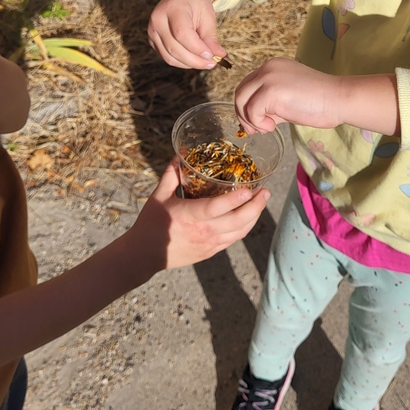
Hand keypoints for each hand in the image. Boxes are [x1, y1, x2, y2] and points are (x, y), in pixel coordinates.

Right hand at [131, 161, 269, 271]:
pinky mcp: (211, 251)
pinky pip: (234, 239)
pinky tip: (250, 216)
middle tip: (265, 192)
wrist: (144, 255)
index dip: (234, 200)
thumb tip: (180, 155)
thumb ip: (171, 174)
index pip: (215, 208)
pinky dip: (245, 227)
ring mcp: (209, 244)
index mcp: (188, 216)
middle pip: (236, 222)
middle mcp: (202, 232)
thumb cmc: (150, 224)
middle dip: (255, 207)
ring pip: (240, 232)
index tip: (249, 190)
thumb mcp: (158, 196)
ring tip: (262, 201)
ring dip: (254, 216)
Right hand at [148, 0, 224, 69]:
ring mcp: (152, 32)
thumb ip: (211, 37)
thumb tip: (220, 55)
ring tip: (206, 63)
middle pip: (174, 49)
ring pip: (170, 57)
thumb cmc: (195, 3)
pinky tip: (195, 60)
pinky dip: (182, 62)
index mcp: (172, 8)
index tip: (212, 56)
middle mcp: (157, 21)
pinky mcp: (153, 41)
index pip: (182, 34)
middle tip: (213, 64)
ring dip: (190, 64)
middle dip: (195, 61)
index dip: (197, 48)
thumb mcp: (207, 15)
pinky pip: (167, 58)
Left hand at [234, 58, 342, 133]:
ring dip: (249, 119)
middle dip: (243, 114)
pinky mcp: (271, 91)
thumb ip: (271, 105)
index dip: (247, 106)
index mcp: (272, 67)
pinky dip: (258, 123)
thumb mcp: (288, 100)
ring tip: (267, 128)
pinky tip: (273, 127)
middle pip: (240, 92)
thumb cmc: (320, 102)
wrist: (339, 99)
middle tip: (255, 130)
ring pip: (241, 100)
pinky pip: (251, 111)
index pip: (248, 85)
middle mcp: (267, 68)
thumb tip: (254, 121)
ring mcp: (268, 77)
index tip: (257, 123)